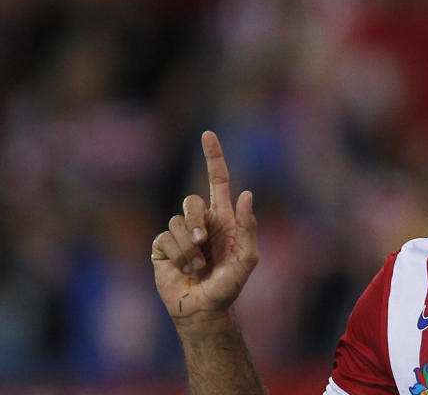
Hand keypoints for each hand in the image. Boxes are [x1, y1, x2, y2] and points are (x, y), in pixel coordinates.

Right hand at [151, 131, 257, 323]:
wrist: (205, 309)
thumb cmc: (229, 285)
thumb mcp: (248, 258)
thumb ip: (248, 227)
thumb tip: (247, 193)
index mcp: (223, 218)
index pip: (218, 180)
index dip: (214, 156)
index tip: (208, 134)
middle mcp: (201, 221)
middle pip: (192, 200)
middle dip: (197, 221)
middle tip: (204, 244)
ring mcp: (181, 233)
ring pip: (178, 220)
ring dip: (190, 246)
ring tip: (198, 265)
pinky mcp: (163, 247)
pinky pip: (166, 237)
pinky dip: (179, 255)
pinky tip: (185, 269)